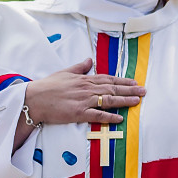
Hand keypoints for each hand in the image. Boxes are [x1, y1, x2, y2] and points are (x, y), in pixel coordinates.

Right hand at [24, 58, 145, 125]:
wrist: (34, 99)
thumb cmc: (48, 86)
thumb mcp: (65, 72)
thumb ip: (79, 67)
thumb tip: (89, 60)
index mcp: (84, 79)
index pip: (108, 79)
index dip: (123, 81)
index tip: (135, 82)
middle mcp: (87, 89)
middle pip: (112, 89)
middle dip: (130, 90)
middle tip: (144, 91)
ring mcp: (83, 101)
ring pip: (108, 100)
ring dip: (124, 101)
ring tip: (137, 101)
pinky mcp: (78, 113)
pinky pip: (97, 115)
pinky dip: (109, 116)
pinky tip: (120, 118)